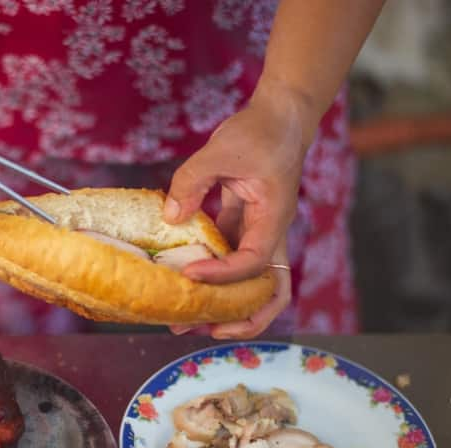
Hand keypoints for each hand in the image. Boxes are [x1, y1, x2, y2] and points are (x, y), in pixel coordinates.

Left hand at [164, 82, 315, 338]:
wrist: (280, 117)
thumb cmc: (259, 130)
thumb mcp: (220, 150)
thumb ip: (192, 181)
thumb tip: (170, 217)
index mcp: (273, 218)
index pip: (253, 262)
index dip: (223, 275)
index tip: (191, 275)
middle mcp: (269, 234)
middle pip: (268, 293)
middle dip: (239, 317)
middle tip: (200, 328)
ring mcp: (256, 234)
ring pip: (247, 283)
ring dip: (222, 304)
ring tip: (184, 320)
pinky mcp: (241, 227)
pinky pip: (228, 262)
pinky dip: (209, 275)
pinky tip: (180, 280)